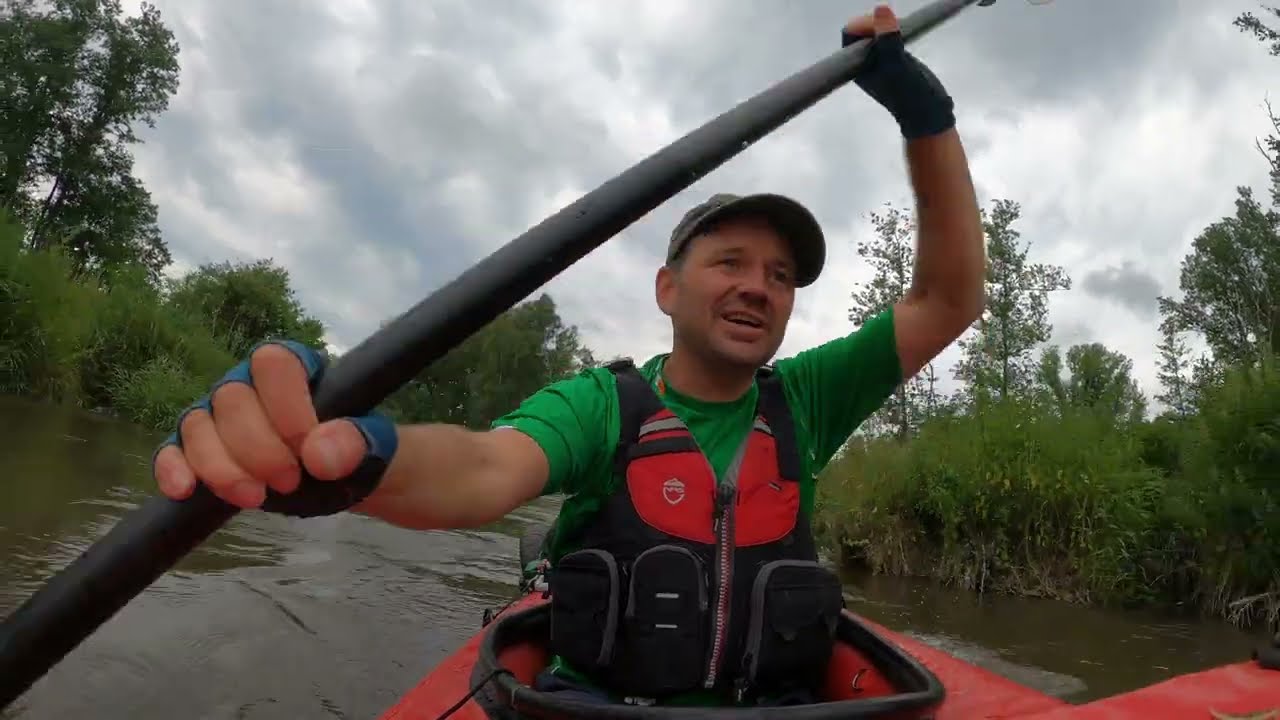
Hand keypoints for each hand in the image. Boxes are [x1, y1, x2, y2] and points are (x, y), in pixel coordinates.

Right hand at [152, 340, 397, 515]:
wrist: (336, 481)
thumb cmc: (351, 452)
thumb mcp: (367, 448)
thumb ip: (354, 443)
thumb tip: (319, 453)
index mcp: (294, 367)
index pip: (274, 363)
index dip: (285, 405)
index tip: (307, 447)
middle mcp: (249, 383)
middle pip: (232, 398)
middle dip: (258, 447)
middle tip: (289, 481)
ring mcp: (217, 416)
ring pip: (196, 424)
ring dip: (220, 466)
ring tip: (255, 498)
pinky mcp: (196, 450)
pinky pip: (171, 450)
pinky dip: (173, 468)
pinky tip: (185, 490)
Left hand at [841, 4, 955, 139]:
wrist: (928, 112)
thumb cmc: (908, 93)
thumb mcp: (898, 63)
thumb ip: (888, 38)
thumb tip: (881, 10)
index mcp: (857, 66)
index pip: (849, 35)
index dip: (863, 25)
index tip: (880, 26)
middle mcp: (864, 62)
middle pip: (862, 30)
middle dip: (877, 23)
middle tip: (894, 27)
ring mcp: (879, 60)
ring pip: (877, 32)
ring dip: (887, 26)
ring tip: (902, 30)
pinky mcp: (894, 58)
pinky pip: (890, 37)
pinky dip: (897, 30)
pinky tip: (908, 31)